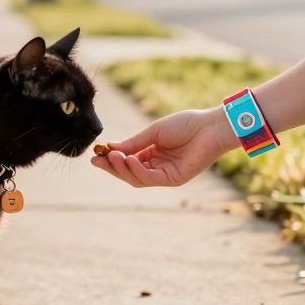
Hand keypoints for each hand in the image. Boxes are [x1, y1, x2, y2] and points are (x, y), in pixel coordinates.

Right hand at [90, 109, 235, 187]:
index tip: (95, 155)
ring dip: (123, 169)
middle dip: (112, 167)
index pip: (126, 161)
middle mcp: (156, 166)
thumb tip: (110, 147)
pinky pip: (151, 179)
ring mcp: (164, 174)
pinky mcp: (173, 179)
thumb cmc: (185, 124)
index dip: (110, 160)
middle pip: (128, 173)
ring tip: (113, 157)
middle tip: (98, 160)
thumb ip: (133, 142)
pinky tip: (130, 161)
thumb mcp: (153, 132)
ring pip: (137, 178)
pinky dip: (138, 171)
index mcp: (151, 153)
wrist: (209, 127)